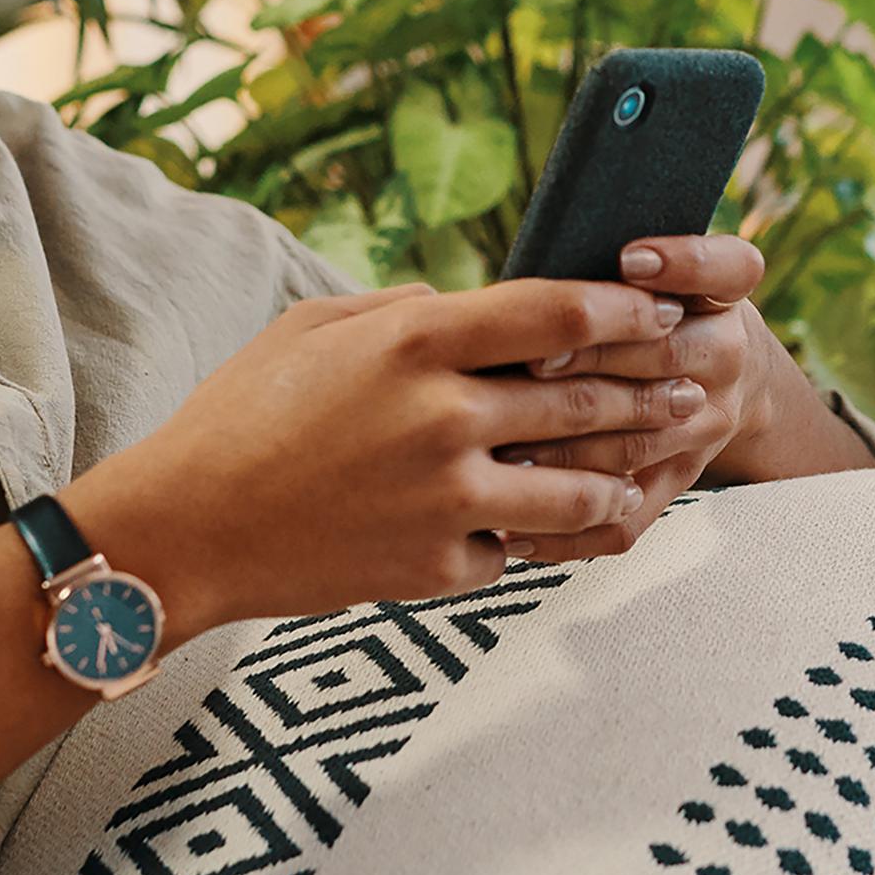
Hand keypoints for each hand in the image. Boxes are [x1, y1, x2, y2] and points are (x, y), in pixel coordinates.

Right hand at [104, 277, 684, 639]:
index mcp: (413, 343)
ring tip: (640, 466)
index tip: (653, 307)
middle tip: (685, 385)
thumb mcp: (312, 328)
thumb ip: (400, 312)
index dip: (622, 306)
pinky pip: (514, 550)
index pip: (557, 311)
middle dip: (647, 390)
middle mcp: (444, 417)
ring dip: (619, 476)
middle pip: (585, 399)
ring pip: (579, 489)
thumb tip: (462, 308)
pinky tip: (538, 525)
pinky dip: (524, 537)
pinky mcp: (438, 568)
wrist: (188, 527)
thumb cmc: (240, 413)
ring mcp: (447, 499)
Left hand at [486, 233, 767, 563]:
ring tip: (506, 450)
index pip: (727, 269)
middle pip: (669, 357)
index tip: (629, 256)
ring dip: (572, 449)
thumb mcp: (646, 267)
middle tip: (534, 361)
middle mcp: (725, 359)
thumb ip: (600, 261)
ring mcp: (704, 427)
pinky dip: (570, 531)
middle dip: (597, 357)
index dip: (685, 262)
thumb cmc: (647, 304)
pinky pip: (629, 518)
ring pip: (641, 442)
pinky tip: (513, 530)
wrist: (716, 369)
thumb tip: (523, 269)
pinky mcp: (676, 481)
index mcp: (721, 296)